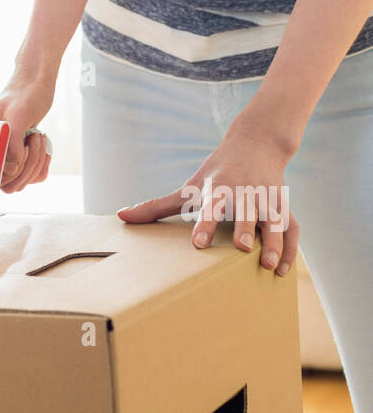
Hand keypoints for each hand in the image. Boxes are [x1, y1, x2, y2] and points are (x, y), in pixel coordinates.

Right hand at [0, 68, 54, 192]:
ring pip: (24, 179)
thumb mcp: (17, 116)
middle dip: (29, 163)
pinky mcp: (22, 154)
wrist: (35, 83)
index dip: (13, 171)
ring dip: (37, 160)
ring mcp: (9, 155)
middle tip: (32, 138)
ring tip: (36, 138)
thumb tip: (10, 168)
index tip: (23, 151)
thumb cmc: (25, 93)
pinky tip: (42, 148)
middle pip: (12, 182)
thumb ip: (11, 144)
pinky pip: (33, 174)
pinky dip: (42, 164)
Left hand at [115, 120, 299, 275]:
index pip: (209, 206)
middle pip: (245, 211)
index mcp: (217, 188)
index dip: (204, 224)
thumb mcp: (189, 186)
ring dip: (273, 242)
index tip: (197, 244)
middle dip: (244, 228)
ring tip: (269, 267)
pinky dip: (290, 249)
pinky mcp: (283, 205)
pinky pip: (291, 228)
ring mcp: (266, 199)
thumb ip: (157, 205)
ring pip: (273, 220)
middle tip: (242, 249)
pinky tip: (282, 270)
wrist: (256, 143)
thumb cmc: (216, 171)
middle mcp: (243, 192)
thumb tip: (121, 216)